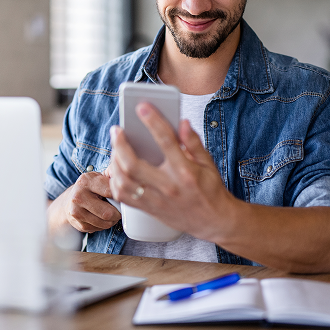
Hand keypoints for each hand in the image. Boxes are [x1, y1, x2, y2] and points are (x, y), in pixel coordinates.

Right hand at [49, 171, 120, 233]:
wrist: (69, 201)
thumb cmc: (89, 188)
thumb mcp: (97, 177)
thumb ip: (111, 176)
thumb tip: (126, 179)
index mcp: (85, 181)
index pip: (109, 191)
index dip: (120, 196)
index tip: (123, 197)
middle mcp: (78, 196)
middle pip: (108, 212)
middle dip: (117, 213)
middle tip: (118, 209)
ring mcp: (77, 211)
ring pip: (105, 223)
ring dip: (112, 220)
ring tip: (111, 214)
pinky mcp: (79, 224)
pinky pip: (99, 229)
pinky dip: (104, 225)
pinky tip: (100, 218)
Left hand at [108, 102, 236, 240]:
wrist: (215, 222)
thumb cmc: (211, 190)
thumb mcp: (208, 163)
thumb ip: (193, 142)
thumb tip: (182, 122)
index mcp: (186, 172)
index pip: (166, 141)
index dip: (153, 121)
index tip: (142, 106)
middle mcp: (169, 186)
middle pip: (134, 165)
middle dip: (120, 144)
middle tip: (117, 130)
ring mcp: (157, 200)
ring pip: (124, 182)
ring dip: (114, 162)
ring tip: (115, 148)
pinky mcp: (150, 209)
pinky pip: (124, 197)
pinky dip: (115, 181)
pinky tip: (116, 169)